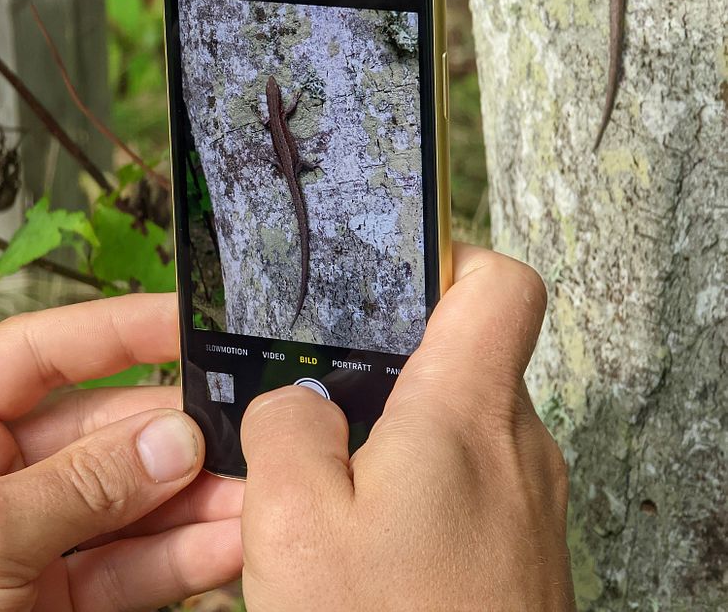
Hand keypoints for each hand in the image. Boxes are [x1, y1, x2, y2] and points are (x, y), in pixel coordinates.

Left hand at [0, 293, 242, 611]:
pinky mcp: (55, 600)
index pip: (43, 353)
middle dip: (176, 435)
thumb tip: (172, 438)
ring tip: (256, 494)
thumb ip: (83, 485)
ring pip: (126, 503)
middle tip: (245, 429)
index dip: (118, 330)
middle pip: (102, 429)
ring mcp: (29, 541)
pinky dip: (181, 559)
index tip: (190, 322)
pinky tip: (230, 542)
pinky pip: (126, 567)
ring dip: (195, 500)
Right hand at [241, 245, 573, 610]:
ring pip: (464, 428)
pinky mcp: (526, 554)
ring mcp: (531, 505)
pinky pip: (475, 487)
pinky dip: (426, 494)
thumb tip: (298, 402)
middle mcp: (519, 449)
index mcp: (470, 414)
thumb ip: (285, 431)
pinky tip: (377, 542)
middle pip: (465, 358)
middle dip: (395, 370)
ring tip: (346, 489)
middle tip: (332, 407)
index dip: (449, 261)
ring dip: (405, 442)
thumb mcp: (296, 526)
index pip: (500, 285)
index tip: (391, 280)